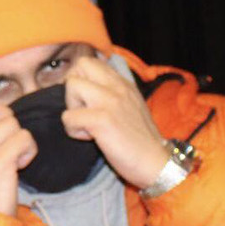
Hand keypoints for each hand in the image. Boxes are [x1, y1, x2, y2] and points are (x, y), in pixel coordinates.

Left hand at [62, 56, 168, 188]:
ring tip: (87, 125)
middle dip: (74, 88)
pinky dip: (73, 130)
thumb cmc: (141, 141)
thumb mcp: (131, 107)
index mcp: (124, 84)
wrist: (155, 163)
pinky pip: (69, 116)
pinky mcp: (102, 120)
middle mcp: (118, 87)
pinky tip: (90, 138)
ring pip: (72, 86)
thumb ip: (115, 94)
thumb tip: (89, 88)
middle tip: (83, 110)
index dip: (82, 80)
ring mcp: (110, 101)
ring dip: (72, 108)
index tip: (88, 101)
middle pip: (80, 66)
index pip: (92, 62)